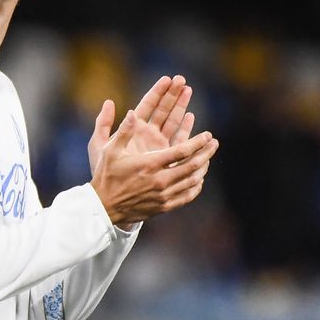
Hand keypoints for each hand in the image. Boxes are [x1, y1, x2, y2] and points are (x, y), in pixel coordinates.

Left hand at [88, 75, 193, 172]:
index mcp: (132, 129)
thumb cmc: (103, 170)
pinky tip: (191, 117)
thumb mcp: (99, 146)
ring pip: (172, 122)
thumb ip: (103, 124)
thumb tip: (109, 102)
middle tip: (182, 80)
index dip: (157, 92)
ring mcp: (157, 145)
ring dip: (181, 106)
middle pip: (162, 110)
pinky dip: (184, 129)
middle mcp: (146, 135)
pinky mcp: (165, 157)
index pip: (147, 105)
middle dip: (172, 94)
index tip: (167, 78)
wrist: (113, 195)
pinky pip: (177, 140)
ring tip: (189, 90)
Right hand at [91, 110, 219, 227]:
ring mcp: (164, 195)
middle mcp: (160, 180)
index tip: (207, 135)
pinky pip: (187, 196)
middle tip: (214, 143)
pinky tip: (198, 179)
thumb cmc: (106, 176)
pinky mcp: (164, 206)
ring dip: (203, 168)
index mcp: (150, 164)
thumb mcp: (110, 151)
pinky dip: (196, 186)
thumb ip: (124, 131)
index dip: (198, 142)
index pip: (182, 151)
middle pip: (193, 166)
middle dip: (206, 152)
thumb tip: (133, 112)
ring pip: (193, 181)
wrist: (104, 207)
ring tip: (208, 158)